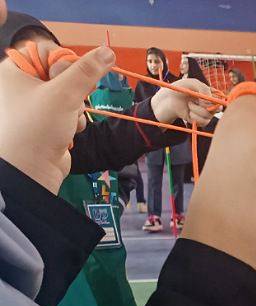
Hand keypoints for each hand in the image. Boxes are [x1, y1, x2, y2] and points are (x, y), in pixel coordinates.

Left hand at [0, 45, 114, 192]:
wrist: (31, 170)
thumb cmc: (37, 127)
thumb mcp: (64, 93)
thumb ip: (88, 70)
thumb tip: (108, 51)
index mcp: (13, 70)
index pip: (45, 51)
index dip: (63, 62)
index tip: (70, 75)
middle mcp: (20, 85)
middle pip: (60, 73)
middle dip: (74, 88)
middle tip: (76, 97)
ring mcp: (33, 105)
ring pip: (67, 94)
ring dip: (76, 106)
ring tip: (70, 119)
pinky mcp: (45, 122)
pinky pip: (67, 111)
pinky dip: (74, 119)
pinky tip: (71, 130)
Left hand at [151, 77, 215, 125]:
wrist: (169, 100)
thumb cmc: (180, 89)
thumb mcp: (191, 83)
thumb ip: (203, 88)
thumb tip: (210, 100)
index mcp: (211, 94)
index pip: (220, 99)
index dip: (214, 99)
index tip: (203, 97)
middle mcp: (211, 104)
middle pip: (218, 108)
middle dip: (205, 105)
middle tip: (196, 100)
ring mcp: (207, 113)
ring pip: (209, 115)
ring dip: (196, 109)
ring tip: (189, 105)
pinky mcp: (201, 121)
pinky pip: (203, 122)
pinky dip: (194, 117)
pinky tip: (189, 112)